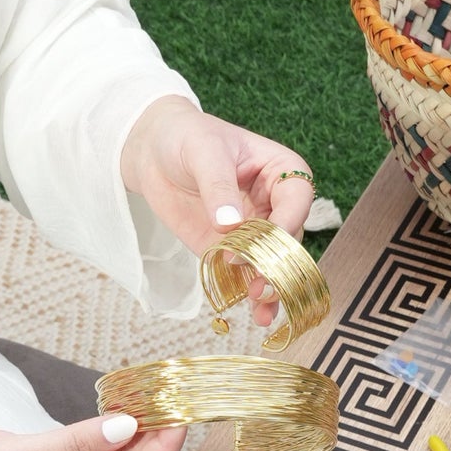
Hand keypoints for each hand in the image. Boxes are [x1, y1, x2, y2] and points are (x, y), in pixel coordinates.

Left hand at [119, 95, 313, 326]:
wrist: (153, 152)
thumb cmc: (187, 137)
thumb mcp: (203, 151)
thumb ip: (218, 186)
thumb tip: (230, 224)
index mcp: (280, 171)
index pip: (297, 198)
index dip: (288, 221)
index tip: (265, 239)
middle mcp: (274, 205)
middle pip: (288, 238)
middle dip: (278, 264)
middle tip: (262, 286)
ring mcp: (253, 230)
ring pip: (271, 263)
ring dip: (270, 288)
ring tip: (262, 311)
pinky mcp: (229, 248)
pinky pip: (243, 273)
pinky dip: (246, 292)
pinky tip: (248, 312)